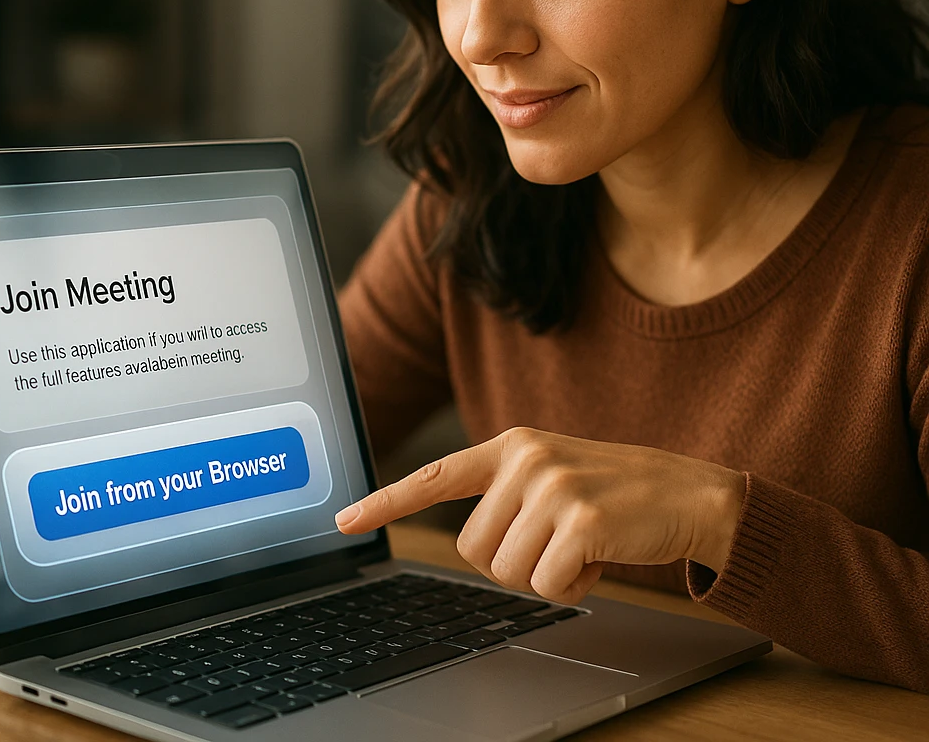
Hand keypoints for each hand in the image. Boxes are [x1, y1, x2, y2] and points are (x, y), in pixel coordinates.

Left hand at [335, 427, 744, 604]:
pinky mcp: (580, 519)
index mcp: (511, 446)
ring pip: (506, 571)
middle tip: (555, 538)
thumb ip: (505, 492)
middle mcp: (525, 458)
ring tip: (580, 540)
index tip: (344, 518)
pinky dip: (573, 584)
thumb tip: (468, 542)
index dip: (386, 501)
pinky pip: (548, 584)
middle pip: (474, 549)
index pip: (435, 474)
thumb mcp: (552, 473)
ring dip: (544, 573)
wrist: (686, 491)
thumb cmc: (612, 491)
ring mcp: (553, 486)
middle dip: (512, 560)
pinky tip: (600, 553)